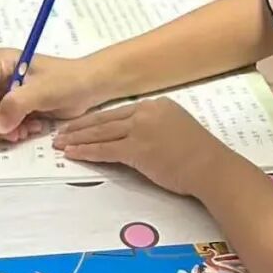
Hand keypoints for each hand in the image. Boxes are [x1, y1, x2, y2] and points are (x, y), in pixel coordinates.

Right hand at [0, 50, 105, 142]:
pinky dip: (15, 130)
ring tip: (26, 131)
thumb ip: (16, 105)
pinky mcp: (14, 108)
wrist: (88, 87)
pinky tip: (33, 128)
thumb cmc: (68, 81)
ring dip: (6, 129)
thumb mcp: (42, 91)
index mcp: (0, 62)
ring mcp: (5, 93)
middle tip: (12, 134)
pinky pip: (3, 124)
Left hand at [54, 98, 224, 195]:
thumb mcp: (177, 129)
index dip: (97, 119)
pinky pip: (105, 149)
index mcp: (156, 105)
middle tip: (61, 132)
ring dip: (77, 139)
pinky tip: (73, 154)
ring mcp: (141, 129)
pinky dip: (86, 152)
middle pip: (105, 119)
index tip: (82, 124)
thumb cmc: (200, 155)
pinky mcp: (137, 149)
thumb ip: (155, 127)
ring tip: (60, 144)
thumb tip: (136, 138)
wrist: (211, 167)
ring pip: (101, 133)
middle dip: (80, 127)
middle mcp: (146, 112)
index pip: (119, 112)